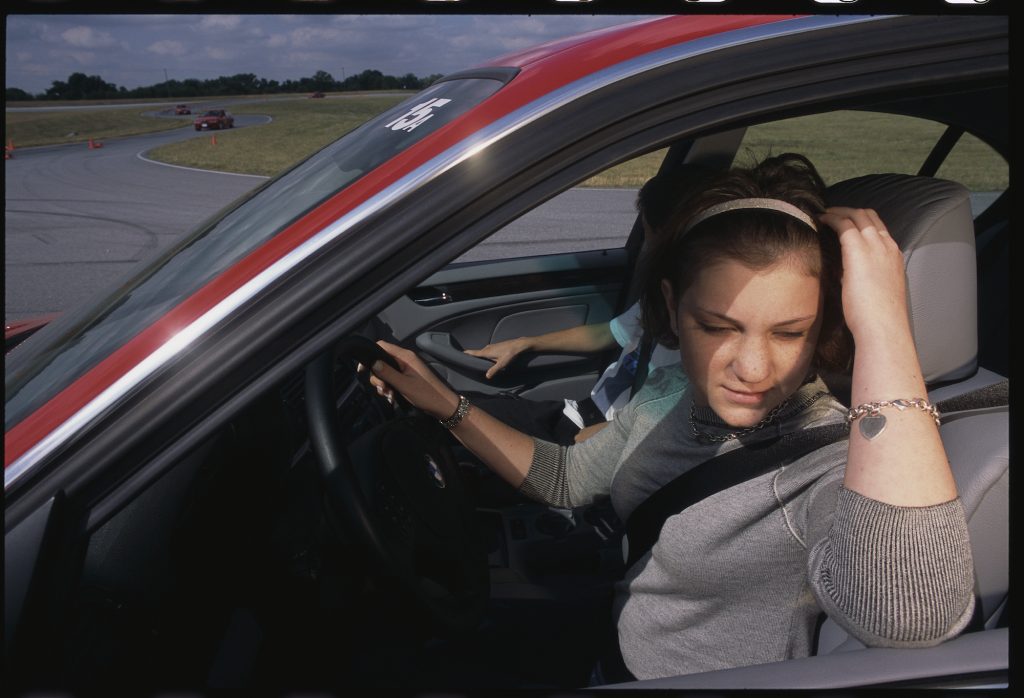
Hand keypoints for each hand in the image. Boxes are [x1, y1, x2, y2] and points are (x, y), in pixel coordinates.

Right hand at [369, 341, 459, 419]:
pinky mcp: (407, 377)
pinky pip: (392, 378)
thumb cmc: (427, 395)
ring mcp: (406, 369)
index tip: (362, 370)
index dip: (369, 355)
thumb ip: (388, 373)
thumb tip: (373, 363)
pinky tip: (392, 397)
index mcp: (405, 357)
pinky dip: (389, 387)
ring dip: (383, 384)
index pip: (382, 346)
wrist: (443, 406)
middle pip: (381, 361)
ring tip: (389, 395)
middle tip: (382, 389)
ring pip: (385, 372)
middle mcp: (405, 360)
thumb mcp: (404, 385)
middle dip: (377, 376)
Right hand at [464, 337, 531, 379]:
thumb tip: (486, 376)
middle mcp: (487, 348)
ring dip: (479, 357)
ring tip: (475, 362)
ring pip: (482, 353)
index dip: (466, 354)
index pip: (473, 353)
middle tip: (466, 362)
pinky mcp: (496, 347)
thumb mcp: (502, 363)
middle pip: (476, 353)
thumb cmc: (510, 353)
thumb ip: (494, 370)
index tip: (458, 354)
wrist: (518, 345)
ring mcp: (491, 347)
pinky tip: (487, 360)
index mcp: (486, 352)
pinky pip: (487, 352)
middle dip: (471, 357)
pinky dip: (484, 355)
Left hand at [819, 207, 909, 344]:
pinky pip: (844, 225)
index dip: (861, 220)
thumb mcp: (874, 288)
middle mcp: (887, 246)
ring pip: (858, 215)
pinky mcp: (858, 250)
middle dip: (849, 210)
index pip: (878, 227)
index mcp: (893, 255)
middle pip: (869, 216)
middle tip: (831, 212)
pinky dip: (831, 219)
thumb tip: (844, 272)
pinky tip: (820, 220)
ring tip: (824, 214)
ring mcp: (874, 246)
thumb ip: (863, 275)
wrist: (883, 326)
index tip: (845, 222)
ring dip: (839, 211)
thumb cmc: (876, 316)